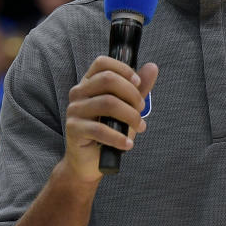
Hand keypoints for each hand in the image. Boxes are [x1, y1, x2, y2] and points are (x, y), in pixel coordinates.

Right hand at [63, 56, 157, 181]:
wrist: (90, 161)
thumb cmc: (109, 131)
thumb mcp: (127, 107)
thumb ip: (138, 88)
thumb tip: (152, 67)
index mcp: (89, 83)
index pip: (102, 63)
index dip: (124, 69)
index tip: (138, 82)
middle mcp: (78, 93)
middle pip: (108, 80)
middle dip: (132, 94)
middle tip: (141, 110)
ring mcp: (74, 110)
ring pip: (107, 103)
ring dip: (130, 116)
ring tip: (139, 127)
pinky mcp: (73, 129)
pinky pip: (100, 129)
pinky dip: (118, 137)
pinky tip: (128, 144)